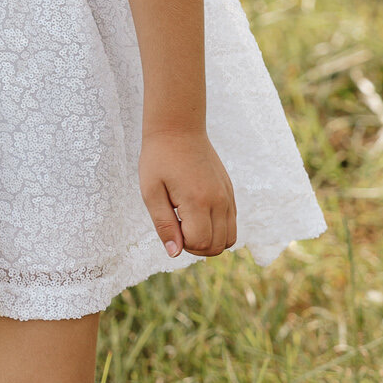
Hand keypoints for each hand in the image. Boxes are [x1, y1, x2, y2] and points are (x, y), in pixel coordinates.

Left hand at [140, 128, 236, 256]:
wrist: (178, 128)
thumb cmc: (158, 159)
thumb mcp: (151, 193)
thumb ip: (164, 225)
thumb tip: (174, 253)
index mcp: (198, 201)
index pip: (200, 243)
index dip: (183, 244)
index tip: (170, 225)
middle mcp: (219, 201)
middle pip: (217, 246)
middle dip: (196, 246)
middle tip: (177, 226)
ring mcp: (227, 196)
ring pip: (229, 239)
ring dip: (209, 240)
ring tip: (188, 223)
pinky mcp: (230, 191)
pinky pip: (232, 223)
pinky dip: (217, 228)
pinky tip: (197, 214)